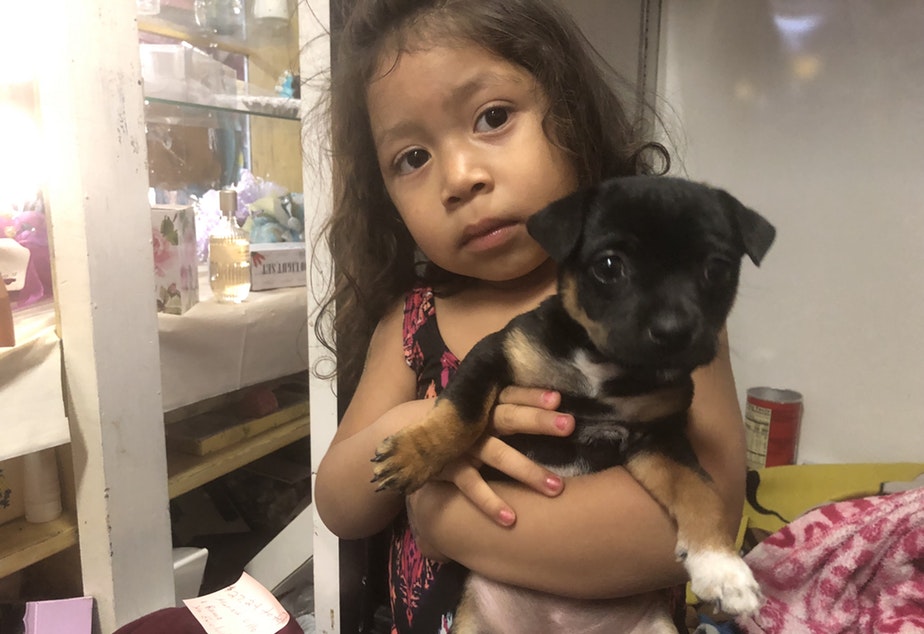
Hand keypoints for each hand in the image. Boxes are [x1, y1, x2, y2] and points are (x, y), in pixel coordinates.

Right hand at [429, 386, 573, 526]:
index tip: (558, 399)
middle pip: (509, 416)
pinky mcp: (448, 466)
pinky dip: (490, 501)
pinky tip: (511, 519)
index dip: (533, 395)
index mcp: (485, 402)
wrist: (404, 433)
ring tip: (557, 488)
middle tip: (570, 425)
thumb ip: (507, 407)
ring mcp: (461, 442)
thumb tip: (556, 406)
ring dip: (527, 470)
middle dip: (539, 421)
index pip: (511, 393)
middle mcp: (476, 419)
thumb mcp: (477, 409)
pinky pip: (471, 485)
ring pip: (498, 455)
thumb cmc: (457, 422)